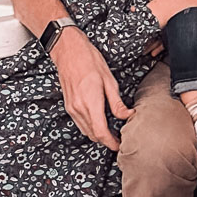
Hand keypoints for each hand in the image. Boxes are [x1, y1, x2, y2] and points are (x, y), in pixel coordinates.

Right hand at [51, 27, 130, 150]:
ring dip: (98, 135)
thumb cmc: (90, 61)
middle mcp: (78, 108)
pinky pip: (80, 123)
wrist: (68, 51)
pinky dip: (90, 127)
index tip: (120, 145)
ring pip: (86, 131)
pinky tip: (99, 122)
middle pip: (93, 135)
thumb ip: (117, 102)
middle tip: (119, 139)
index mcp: (90, 102)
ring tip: (112, 132)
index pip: (101, 132)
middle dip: (106, 140)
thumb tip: (128, 115)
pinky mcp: (68, 106)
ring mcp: (71, 108)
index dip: (111, 143)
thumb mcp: (109, 80)